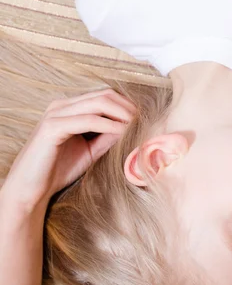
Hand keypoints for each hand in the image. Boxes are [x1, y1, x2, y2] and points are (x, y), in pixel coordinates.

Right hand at [2, 89, 134, 209]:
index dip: (128, 105)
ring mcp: (55, 114)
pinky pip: (88, 120)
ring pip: (98, 103)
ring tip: (137, 127)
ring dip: (122, 114)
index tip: (145, 119)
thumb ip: (109, 136)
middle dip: (128, 107)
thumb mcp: (92, 150)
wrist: (32, 189)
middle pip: (104, 95)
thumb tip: (132, 127)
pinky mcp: (52, 127)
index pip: (105, 96)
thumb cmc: (60, 169)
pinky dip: (109, 125)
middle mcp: (61, 106)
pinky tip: (122, 133)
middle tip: (145, 122)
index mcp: (69, 108)